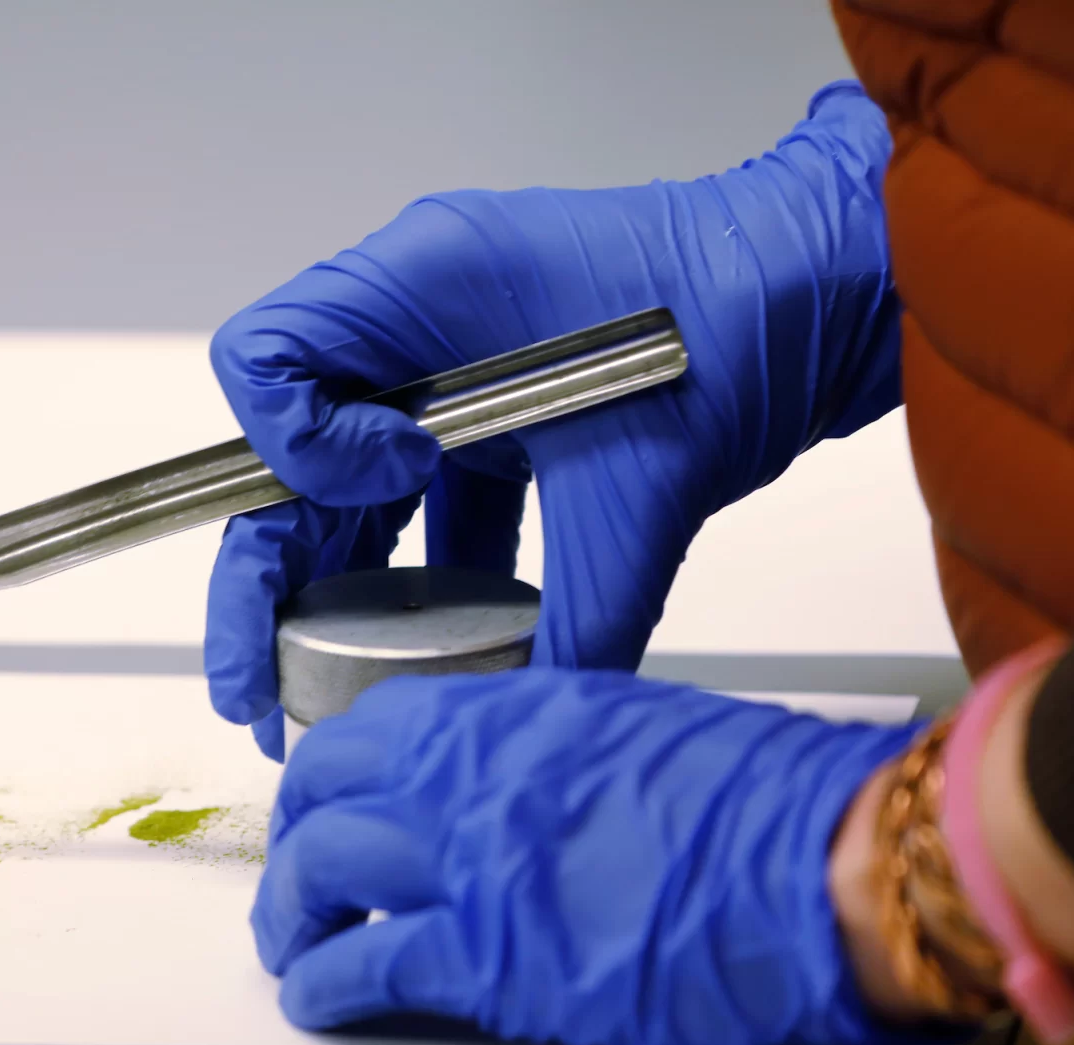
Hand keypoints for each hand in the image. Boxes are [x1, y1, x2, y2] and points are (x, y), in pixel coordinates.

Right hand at [206, 82, 900, 759]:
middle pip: (288, 457)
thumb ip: (570, 606)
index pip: (263, 362)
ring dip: (336, 592)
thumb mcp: (643, 485)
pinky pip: (433, 501)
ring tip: (324, 690)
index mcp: (422, 283)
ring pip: (353, 490)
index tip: (402, 480)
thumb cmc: (746, 326)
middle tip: (252, 687)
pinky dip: (435, 574)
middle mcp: (418, 321)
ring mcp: (455, 367)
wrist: (821, 298)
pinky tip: (454, 645)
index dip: (299, 449)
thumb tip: (531, 732)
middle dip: (264, 580)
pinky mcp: (501, 412)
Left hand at [253, 669, 961, 1044]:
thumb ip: (561, 751)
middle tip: (295, 865)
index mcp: (514, 713)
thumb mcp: (645, 732)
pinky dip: (320, 985)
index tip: (333, 790)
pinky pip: (360, 966)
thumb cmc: (766, 802)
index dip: (339, 762)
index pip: (381, 720)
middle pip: (327, 784)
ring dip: (289, 911)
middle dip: (295, 826)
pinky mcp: (480, 957)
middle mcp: (469, 772)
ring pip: (320, 868)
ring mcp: (465, 861)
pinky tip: (314, 1000)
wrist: (820, 865)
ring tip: (289, 941)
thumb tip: (530, 782)